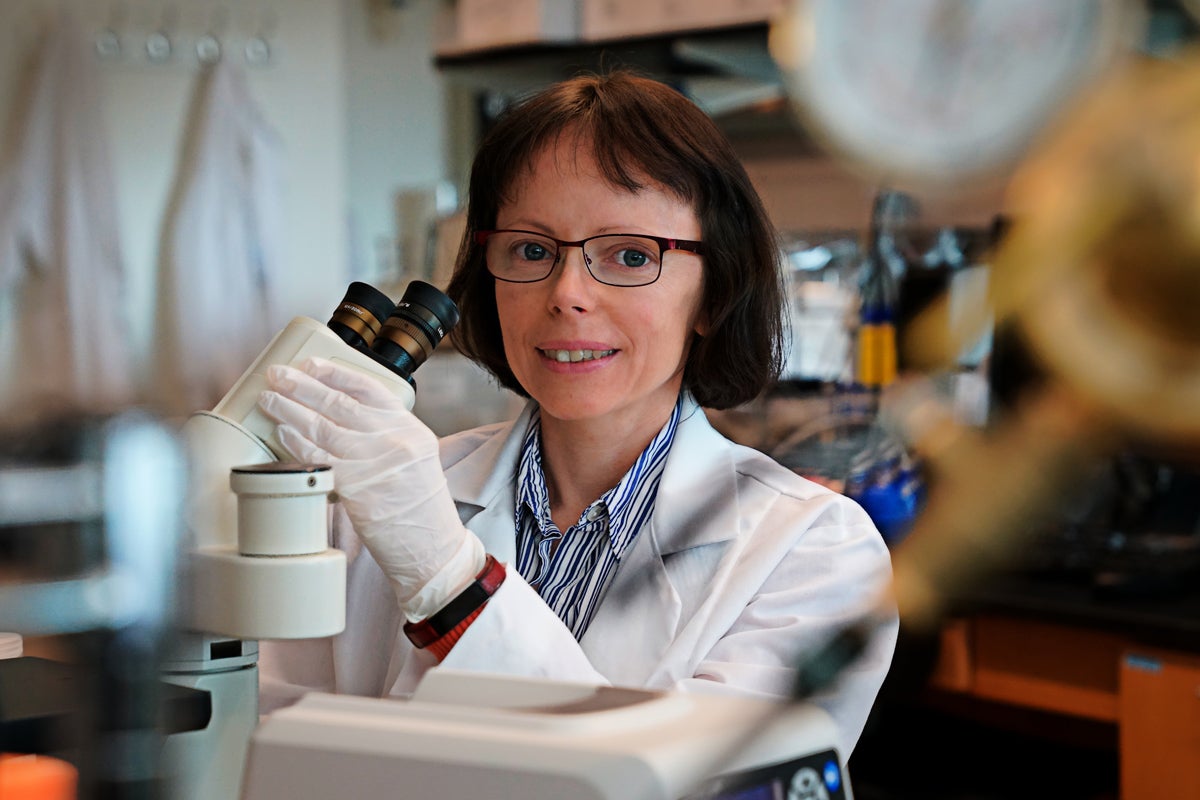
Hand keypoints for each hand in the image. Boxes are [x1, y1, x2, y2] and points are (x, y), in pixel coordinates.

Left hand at [257, 357, 483, 618]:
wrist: (431, 548)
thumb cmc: (420, 508)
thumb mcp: (415, 459)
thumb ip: (385, 436)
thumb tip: (339, 416)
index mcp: (410, 429)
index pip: (369, 389)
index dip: (335, 373)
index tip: (311, 364)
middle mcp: (394, 440)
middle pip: (339, 403)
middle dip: (302, 385)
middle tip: (277, 375)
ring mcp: (374, 463)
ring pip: (322, 427)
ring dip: (289, 410)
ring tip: (268, 399)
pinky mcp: (355, 487)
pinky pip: (317, 458)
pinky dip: (296, 442)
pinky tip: (281, 431)